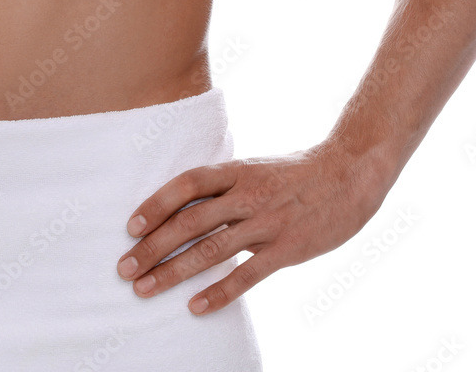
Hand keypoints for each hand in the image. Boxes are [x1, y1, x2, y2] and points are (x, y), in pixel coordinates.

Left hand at [116, 144, 388, 314]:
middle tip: (124, 268)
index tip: (130, 227)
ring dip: (174, 272)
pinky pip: (247, 274)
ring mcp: (268, 221)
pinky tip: (196, 308)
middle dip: (152, 247)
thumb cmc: (297, 173)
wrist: (351, 172)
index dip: (156, 204)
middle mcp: (248, 194)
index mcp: (237, 170)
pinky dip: (219, 292)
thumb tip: (184, 206)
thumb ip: (224, 186)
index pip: (187, 184)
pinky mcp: (288, 248)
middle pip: (190, 221)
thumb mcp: (256, 168)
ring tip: (145, 289)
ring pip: (212, 250)